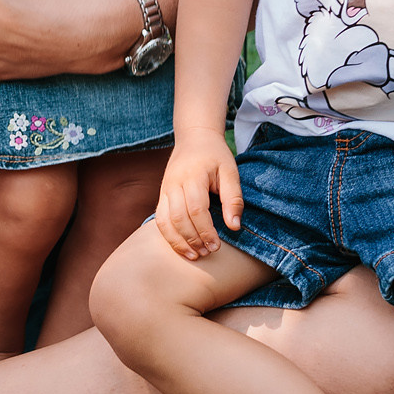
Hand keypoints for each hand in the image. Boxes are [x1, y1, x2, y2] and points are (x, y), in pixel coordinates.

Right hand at [155, 132, 238, 258]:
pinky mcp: (161, 195)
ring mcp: (165, 189)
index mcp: (193, 176)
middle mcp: (174, 183)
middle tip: (208, 252)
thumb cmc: (215, 156)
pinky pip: (159, 219)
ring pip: (165, 221)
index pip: (196, 209)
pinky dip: (169, 236)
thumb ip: (233, 199)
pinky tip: (181, 247)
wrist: (194, 138)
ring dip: (178, 241)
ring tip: (194, 255)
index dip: (206, 230)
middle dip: (193, 239)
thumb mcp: (230, 172)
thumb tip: (234, 227)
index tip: (217, 246)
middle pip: (178, 217)